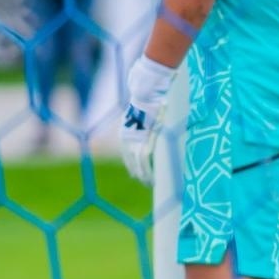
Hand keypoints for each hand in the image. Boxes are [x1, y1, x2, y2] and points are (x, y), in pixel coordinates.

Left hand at [119, 55, 174, 184]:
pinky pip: (144, 162)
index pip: (128, 155)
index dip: (134, 166)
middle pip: (132, 163)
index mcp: (125, 134)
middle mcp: (126, 140)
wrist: (146, 94)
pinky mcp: (143, 142)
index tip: (139, 174)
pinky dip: (148, 172)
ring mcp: (133, 142)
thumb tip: (152, 125)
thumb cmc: (148, 101)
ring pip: (138, 165)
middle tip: (147, 183)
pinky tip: (152, 180)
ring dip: (144, 177)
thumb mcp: (142, 115)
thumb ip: (144, 124)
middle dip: (139, 174)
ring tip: (150, 185)